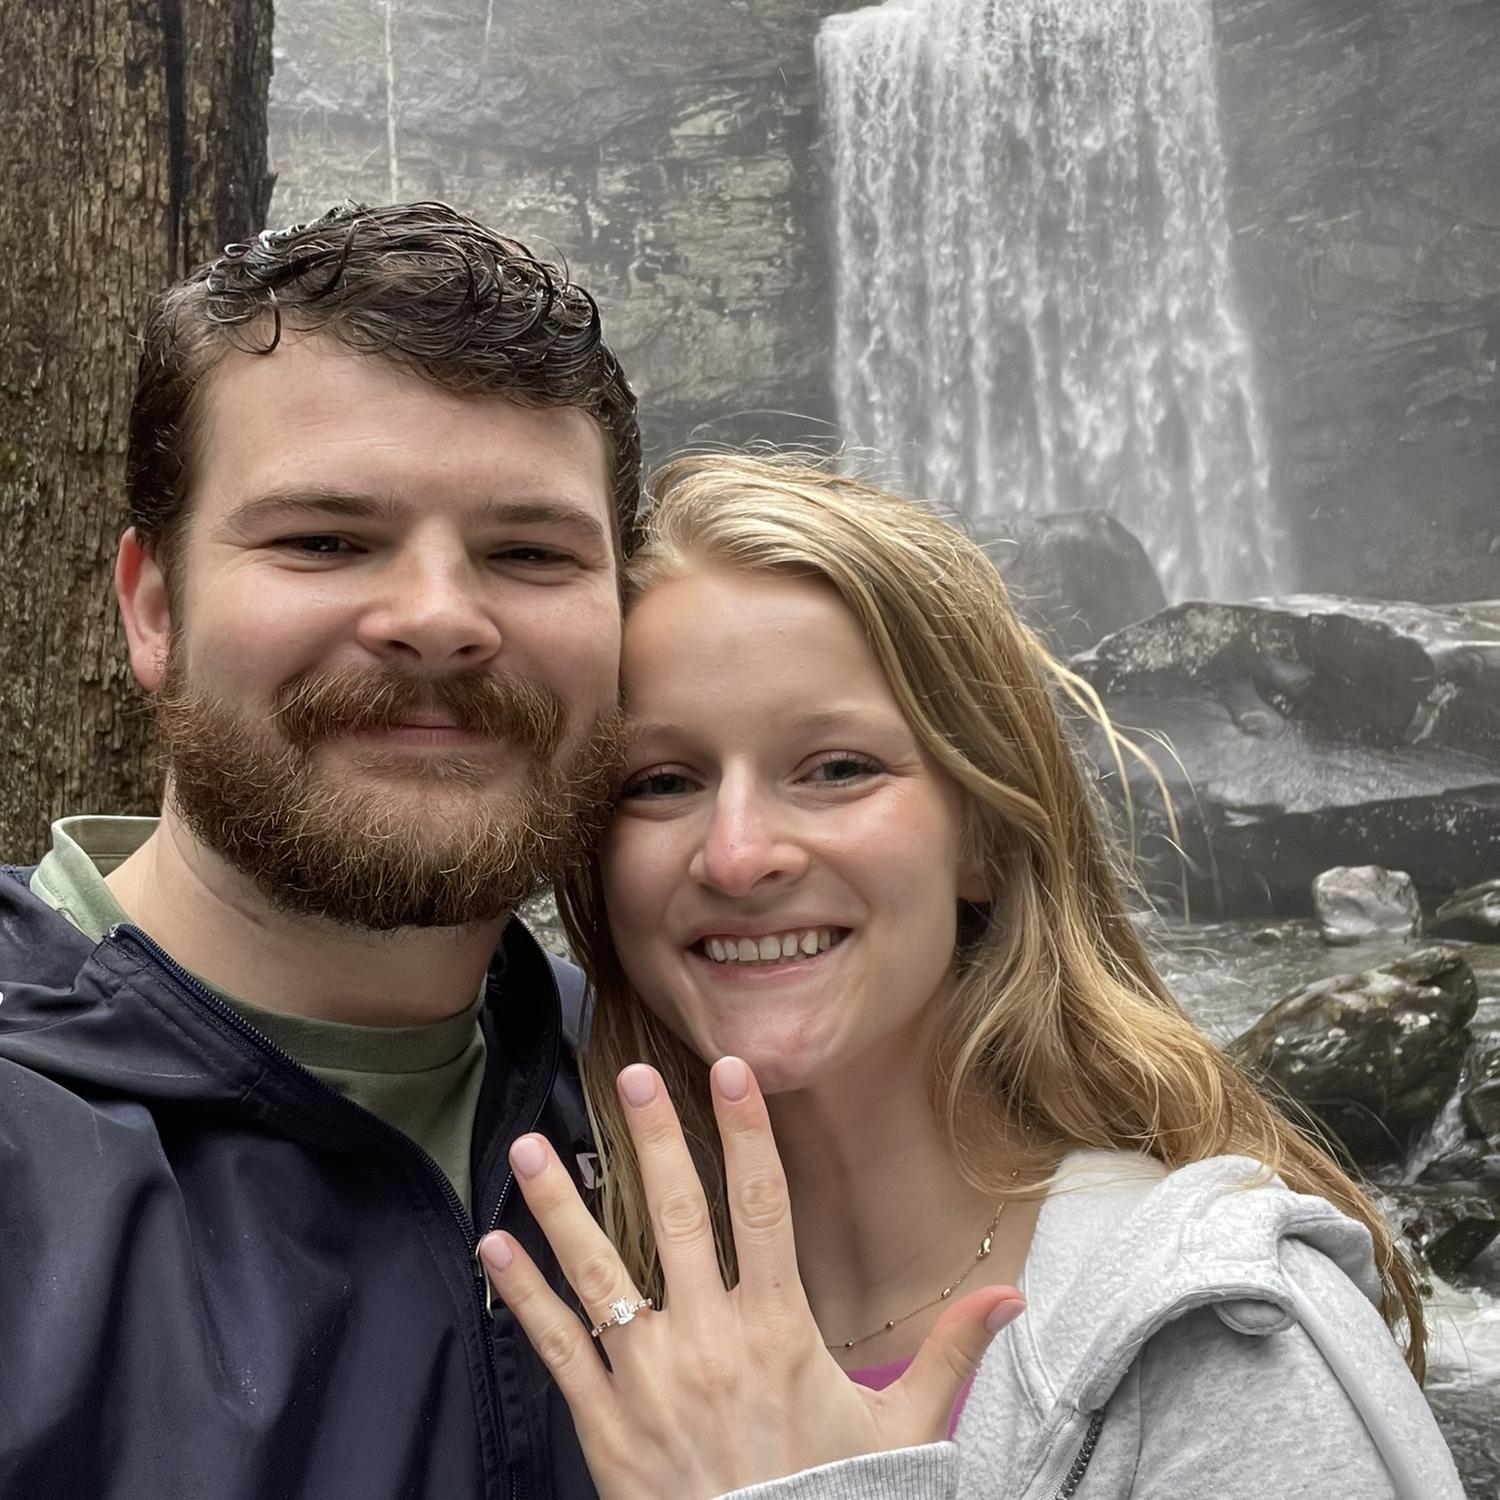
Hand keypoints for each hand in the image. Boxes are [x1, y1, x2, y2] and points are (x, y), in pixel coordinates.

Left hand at [477, 1056, 1023, 1499]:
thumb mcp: (901, 1431)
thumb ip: (950, 1353)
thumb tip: (1013, 1295)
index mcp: (777, 1328)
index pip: (764, 1204)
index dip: (747, 1132)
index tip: (731, 1071)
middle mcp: (708, 1339)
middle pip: (677, 1215)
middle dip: (654, 1138)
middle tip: (629, 1075)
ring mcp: (649, 1379)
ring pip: (600, 1271)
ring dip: (560, 1204)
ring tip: (529, 1145)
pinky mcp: (604, 1424)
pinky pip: (557, 1348)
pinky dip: (522, 1296)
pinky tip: (492, 1244)